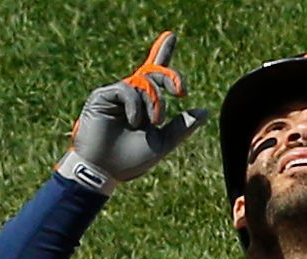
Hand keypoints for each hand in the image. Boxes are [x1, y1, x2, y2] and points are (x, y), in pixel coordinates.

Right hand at [56, 31, 208, 194]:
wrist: (105, 171)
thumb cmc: (131, 161)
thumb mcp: (163, 142)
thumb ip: (182, 127)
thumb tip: (204, 111)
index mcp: (145, 106)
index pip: (155, 77)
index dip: (162, 53)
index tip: (171, 37)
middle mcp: (131, 98)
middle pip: (154, 73)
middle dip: (170, 77)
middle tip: (181, 91)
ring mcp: (116, 96)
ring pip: (144, 82)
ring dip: (155, 101)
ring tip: (154, 121)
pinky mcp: (102, 97)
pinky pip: (126, 88)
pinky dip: (136, 105)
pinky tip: (134, 121)